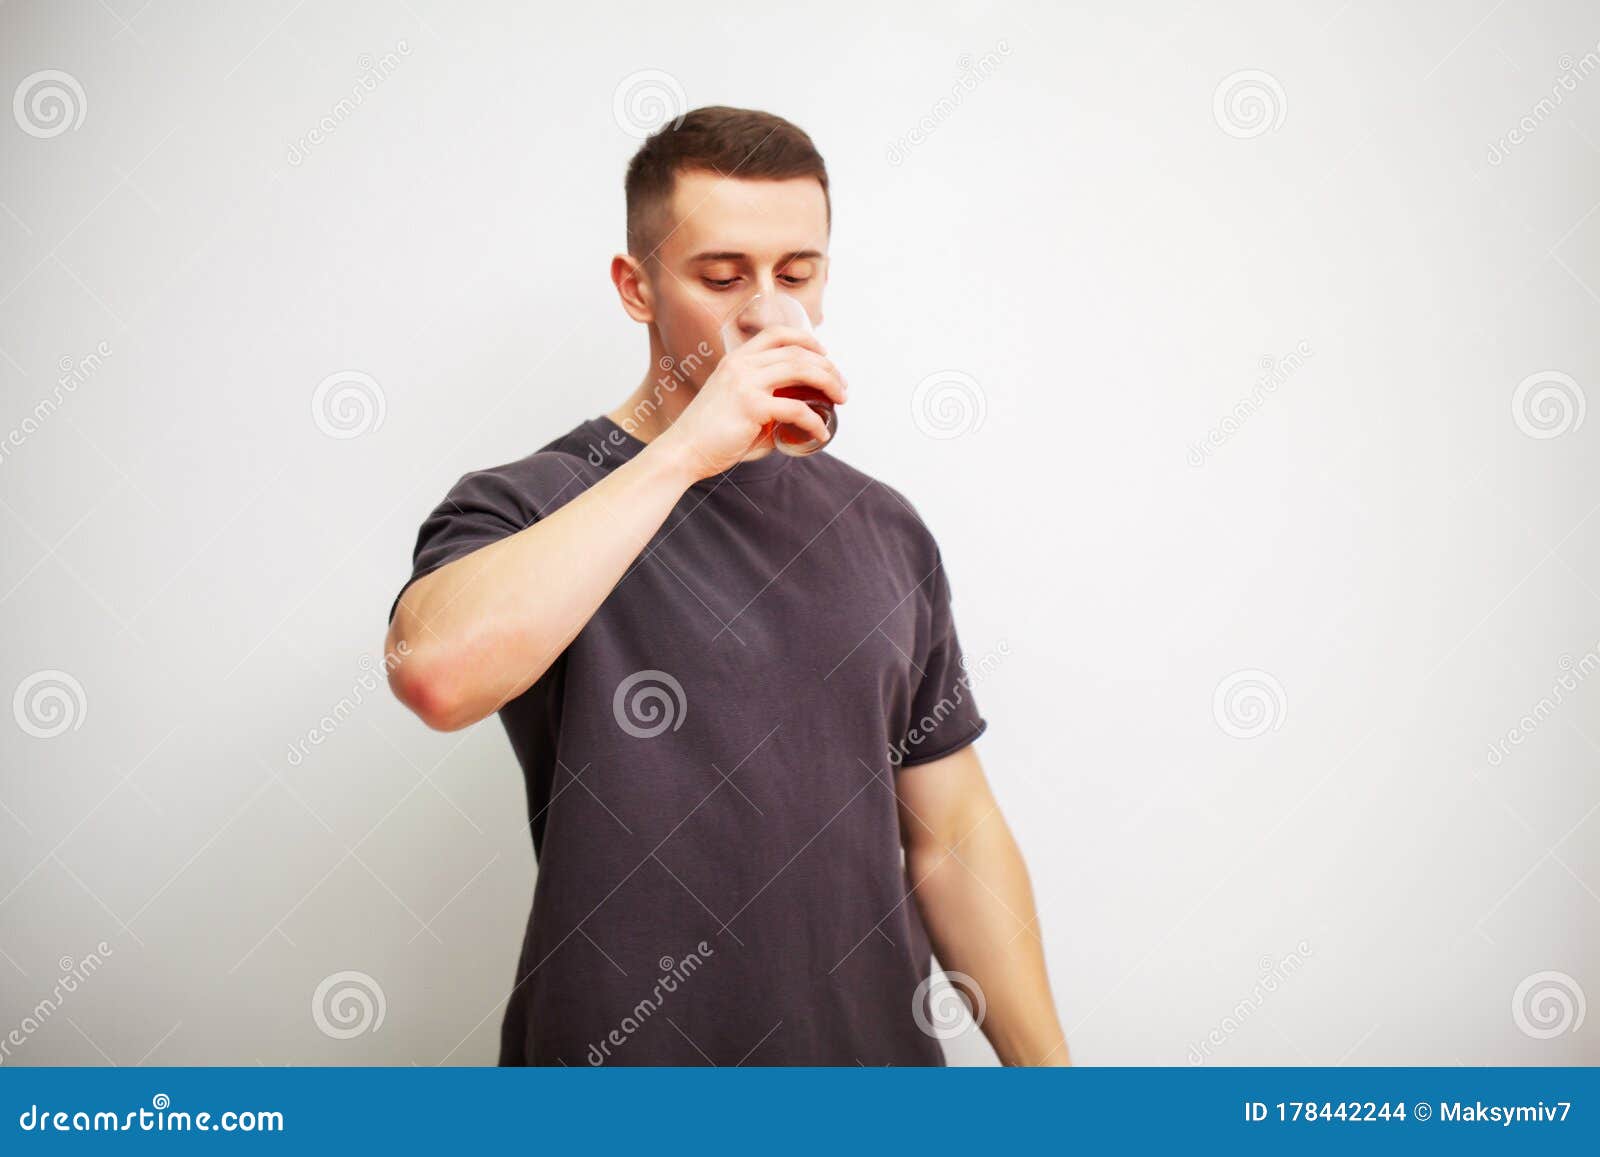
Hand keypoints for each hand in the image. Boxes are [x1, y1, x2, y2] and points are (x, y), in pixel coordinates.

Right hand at [655, 325, 847, 480]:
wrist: (682, 451)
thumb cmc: (708, 433)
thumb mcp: (735, 403)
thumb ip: (762, 399)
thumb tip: (795, 413)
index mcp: (736, 359)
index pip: (777, 333)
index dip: (806, 339)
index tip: (824, 355)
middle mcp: (741, 364)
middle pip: (797, 351)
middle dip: (828, 367)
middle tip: (841, 386)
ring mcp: (745, 383)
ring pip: (802, 371)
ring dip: (829, 384)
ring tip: (840, 399)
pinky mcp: (751, 406)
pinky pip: (796, 409)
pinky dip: (814, 421)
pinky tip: (821, 432)